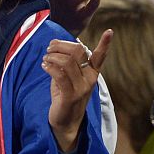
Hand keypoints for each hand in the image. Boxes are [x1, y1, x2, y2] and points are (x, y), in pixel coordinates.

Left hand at [42, 29, 111, 152]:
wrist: (65, 123)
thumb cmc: (65, 95)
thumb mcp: (69, 77)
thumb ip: (68, 63)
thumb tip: (57, 44)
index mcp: (91, 73)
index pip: (100, 57)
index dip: (105, 44)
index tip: (110, 31)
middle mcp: (89, 80)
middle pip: (77, 51)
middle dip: (60, 45)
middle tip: (49, 48)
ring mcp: (81, 88)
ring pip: (67, 62)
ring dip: (52, 56)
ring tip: (45, 59)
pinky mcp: (70, 96)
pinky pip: (59, 75)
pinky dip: (49, 67)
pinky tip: (44, 66)